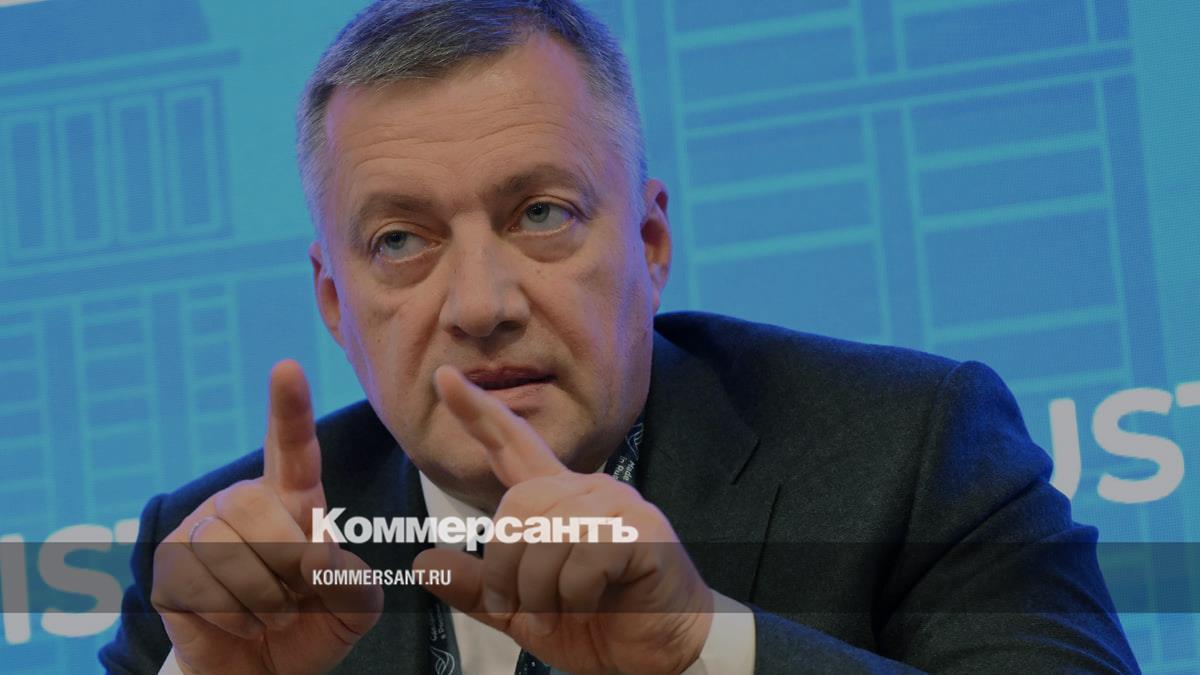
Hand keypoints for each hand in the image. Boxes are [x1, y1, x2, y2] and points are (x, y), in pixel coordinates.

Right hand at [150, 361, 382, 673]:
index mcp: (294, 499)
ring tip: (273, 613)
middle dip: (286, 559)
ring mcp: (199, 531)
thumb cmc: (313, 624)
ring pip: (227, 552)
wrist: (263, 673)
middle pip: (257, 508)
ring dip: (265, 598)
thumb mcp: (355, 605)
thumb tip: (315, 556)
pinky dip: (236, 618)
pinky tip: (241, 624)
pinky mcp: (168, 568)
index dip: (289, 409)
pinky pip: (201, 587)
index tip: (287, 368)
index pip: (293, 447)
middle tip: (299, 593)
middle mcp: (243, 503)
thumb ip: (353, 579)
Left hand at [413, 366, 713, 674]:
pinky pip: (583, 557)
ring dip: (542, 590)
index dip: (477, 413)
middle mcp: (587, 491)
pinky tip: (596, 601)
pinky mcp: (643, 530)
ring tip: (564, 610)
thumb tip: (423, 561)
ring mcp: (618, 506)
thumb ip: (479, 589)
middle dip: (507, 568)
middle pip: (516, 505)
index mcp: (557, 502)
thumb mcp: (524, 613)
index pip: (513, 446)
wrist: (663, 652)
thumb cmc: (602, 625)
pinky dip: (577, 596)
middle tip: (525, 607)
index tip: (444, 377)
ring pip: (546, 535)